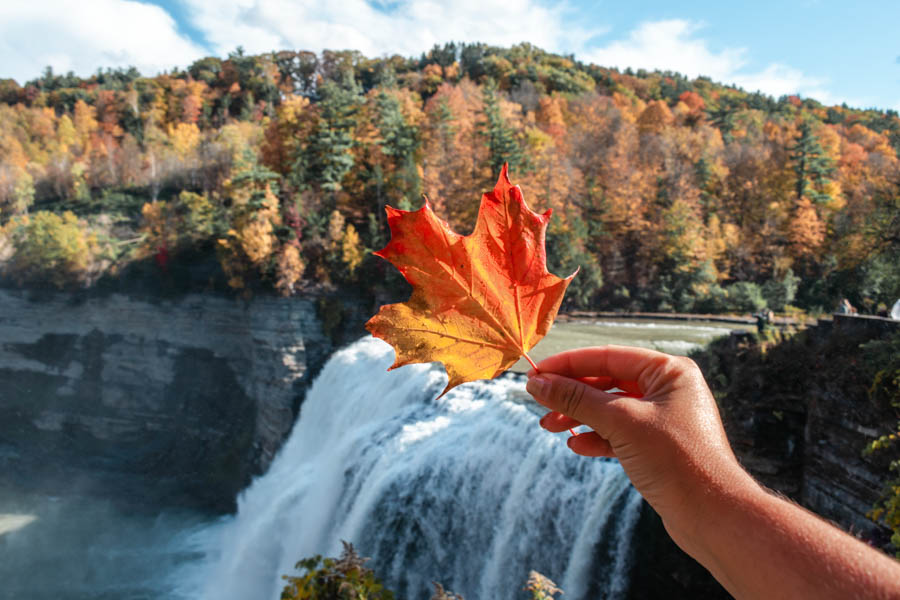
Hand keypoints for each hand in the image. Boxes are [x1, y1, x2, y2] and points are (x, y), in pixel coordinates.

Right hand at [526, 345, 756, 544]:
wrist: (713, 516)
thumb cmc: (677, 460)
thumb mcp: (621, 422)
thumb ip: (576, 400)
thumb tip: (537, 384)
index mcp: (668, 371)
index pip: (608, 356)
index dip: (568, 364)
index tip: (535, 374)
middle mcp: (668, 389)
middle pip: (607, 381)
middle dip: (571, 394)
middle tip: (538, 404)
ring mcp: (663, 419)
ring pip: (610, 409)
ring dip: (578, 417)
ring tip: (550, 428)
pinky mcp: (657, 446)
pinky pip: (618, 433)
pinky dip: (596, 437)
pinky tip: (577, 446)